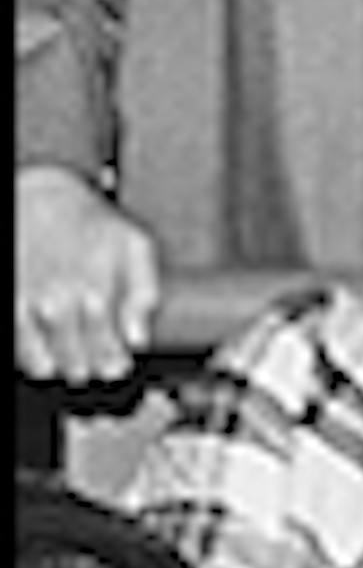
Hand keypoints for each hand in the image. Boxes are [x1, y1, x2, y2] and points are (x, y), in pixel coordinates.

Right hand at [16, 165, 161, 386]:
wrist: (40, 198)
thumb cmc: (89, 222)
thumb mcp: (134, 245)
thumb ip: (144, 291)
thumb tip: (140, 337)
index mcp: (98, 291)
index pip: (110, 350)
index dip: (115, 363)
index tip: (118, 364)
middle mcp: (61, 303)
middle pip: (79, 363)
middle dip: (91, 368)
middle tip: (96, 366)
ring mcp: (32, 308)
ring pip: (46, 365)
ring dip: (63, 367)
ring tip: (73, 360)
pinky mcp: (11, 306)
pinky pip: (20, 351)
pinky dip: (34, 358)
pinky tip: (47, 350)